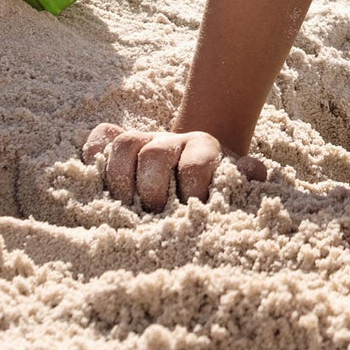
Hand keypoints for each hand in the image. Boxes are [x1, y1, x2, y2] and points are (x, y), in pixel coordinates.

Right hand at [83, 123, 266, 210]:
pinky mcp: (121, 142)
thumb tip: (255, 173)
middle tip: (154, 213)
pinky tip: (94, 175)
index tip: (192, 209)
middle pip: (155, 153)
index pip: (196, 162)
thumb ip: (245, 177)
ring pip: (125, 144)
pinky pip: (102, 135)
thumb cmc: (215, 181)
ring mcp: (144, 139)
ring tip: (125, 206)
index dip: (194, 187)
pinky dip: (94, 152)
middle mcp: (172, 141)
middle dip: (153, 187)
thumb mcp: (233, 179)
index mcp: (203, 149)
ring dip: (120, 177)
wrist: (199, 156)